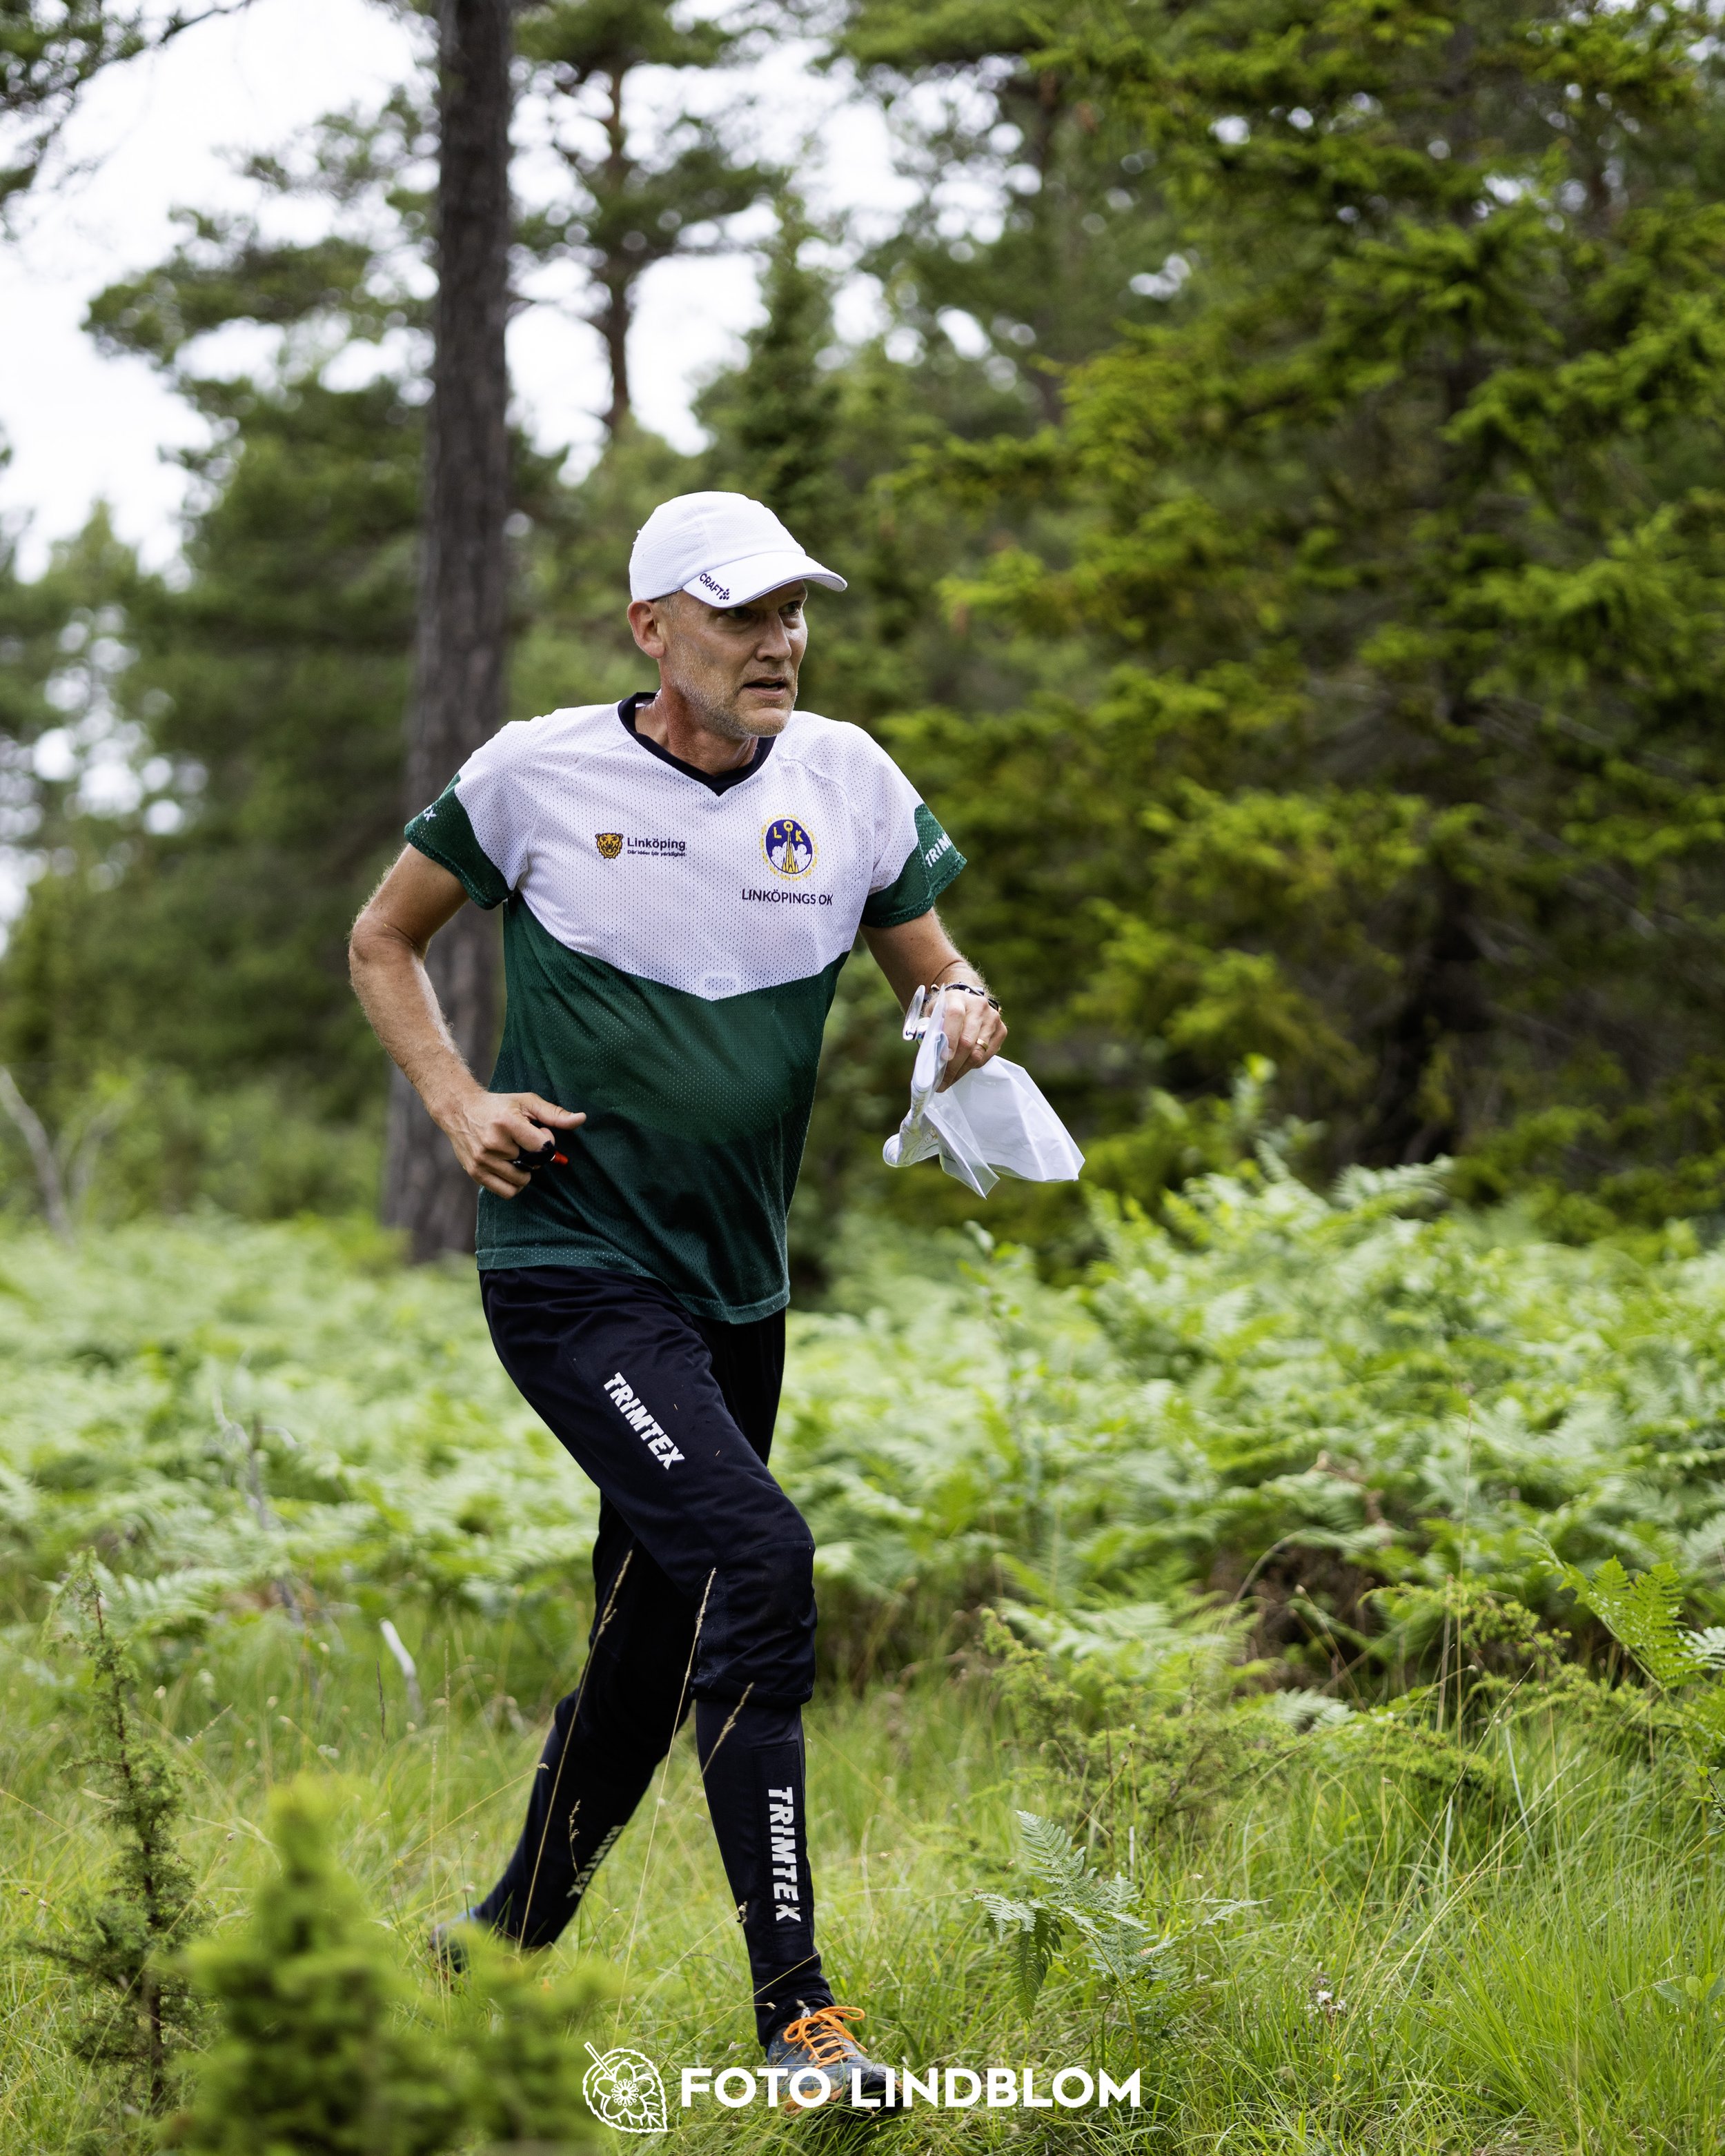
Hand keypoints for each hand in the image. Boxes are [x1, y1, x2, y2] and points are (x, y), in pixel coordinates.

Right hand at [438, 1089, 584, 1196]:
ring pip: (521, 1180)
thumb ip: (555, 1114)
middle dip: (534, 1154)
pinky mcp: (475, 1173)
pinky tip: (510, 1167)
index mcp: (507, 1123)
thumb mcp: (527, 1103)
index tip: (537, 1131)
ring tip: (514, 1153)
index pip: (543, 1146)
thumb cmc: (499, 1106)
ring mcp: (482, 1160)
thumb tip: (581, 1119)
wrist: (459, 1109)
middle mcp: (493, 1143)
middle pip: (533, 1163)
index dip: (546, 1140)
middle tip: (521, 1141)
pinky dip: (514, 1183)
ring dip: (524, 1169)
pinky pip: (506, 1191)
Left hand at [938, 989, 1006, 1088]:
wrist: (967, 1000)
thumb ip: (930, 1030)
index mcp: (957, 999)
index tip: (943, 1059)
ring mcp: (992, 1018)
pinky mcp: (1002, 1030)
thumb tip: (930, 1056)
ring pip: (978, 1052)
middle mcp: (978, 1006)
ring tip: (950, 1080)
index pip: (955, 1016)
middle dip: (953, 1066)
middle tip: (942, 1083)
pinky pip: (987, 1055)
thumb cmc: (945, 1011)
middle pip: (968, 1041)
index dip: (950, 1038)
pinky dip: (974, 1065)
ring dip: (962, 1070)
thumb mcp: (933, 1014)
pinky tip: (963, 1068)